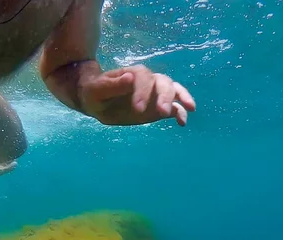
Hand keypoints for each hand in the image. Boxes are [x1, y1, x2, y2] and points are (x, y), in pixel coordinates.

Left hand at [80, 65, 195, 125]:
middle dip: (164, 96)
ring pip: (173, 90)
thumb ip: (112, 85)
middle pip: (163, 82)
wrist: (96, 100)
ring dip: (180, 99)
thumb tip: (130, 77)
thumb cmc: (94, 92)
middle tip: (162, 112)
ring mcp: (155, 93)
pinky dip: (180, 112)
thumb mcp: (97, 89)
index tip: (137, 108)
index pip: (144, 78)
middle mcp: (148, 81)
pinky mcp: (158, 107)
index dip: (143, 91)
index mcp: (134, 74)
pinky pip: (173, 107)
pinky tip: (182, 123)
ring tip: (188, 110)